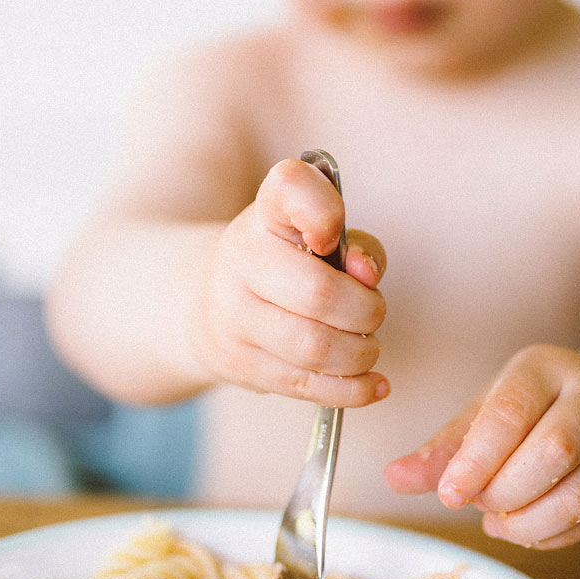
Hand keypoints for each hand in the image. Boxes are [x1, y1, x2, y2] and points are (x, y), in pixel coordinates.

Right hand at [191, 157, 387, 406]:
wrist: (207, 304)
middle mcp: (241, 256)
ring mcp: (232, 314)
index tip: (334, 237)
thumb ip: (357, 247)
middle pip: (319, 292)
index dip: (323, 212)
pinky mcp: (239, 362)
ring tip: (366, 347)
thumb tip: (366, 274)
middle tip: (371, 313)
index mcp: (266, 214)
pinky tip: (373, 385)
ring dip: (360, 353)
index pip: (290, 188)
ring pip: (314, 347)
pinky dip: (352, 390)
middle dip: (366, 311)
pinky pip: (305, 384)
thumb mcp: (317, 240)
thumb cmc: (285, 267)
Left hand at [385, 345, 579, 547]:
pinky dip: (551, 537)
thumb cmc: (534, 413)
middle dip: (505, 493)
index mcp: (547, 368)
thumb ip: (445, 448)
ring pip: (578, 496)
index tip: (449, 496)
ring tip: (500, 523)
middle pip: (553, 453)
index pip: (511, 414)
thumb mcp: (487, 414)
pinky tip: (529, 529)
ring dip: (528, 525)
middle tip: (479, 504)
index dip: (476, 461)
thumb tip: (394, 477)